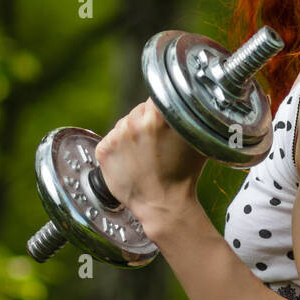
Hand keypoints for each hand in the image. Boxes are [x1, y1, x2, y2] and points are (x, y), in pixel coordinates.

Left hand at [93, 98, 207, 237]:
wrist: (162, 204)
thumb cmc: (182, 175)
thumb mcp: (196, 140)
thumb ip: (192, 118)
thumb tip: (194, 103)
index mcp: (157, 116)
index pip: (159, 96)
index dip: (164, 106)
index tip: (167, 116)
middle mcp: (133, 123)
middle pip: (140, 109)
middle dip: (148, 121)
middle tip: (158, 141)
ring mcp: (116, 137)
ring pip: (125, 123)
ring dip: (133, 133)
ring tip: (146, 153)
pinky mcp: (103, 150)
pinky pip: (112, 139)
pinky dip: (120, 147)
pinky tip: (133, 160)